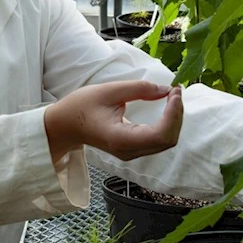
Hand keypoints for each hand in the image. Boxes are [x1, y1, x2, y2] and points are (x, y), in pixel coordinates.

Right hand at [44, 81, 182, 162]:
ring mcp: (131, 153)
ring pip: (166, 141)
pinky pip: (158, 140)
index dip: (174, 113)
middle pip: (167, 139)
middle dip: (177, 114)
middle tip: (176, 90)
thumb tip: (166, 89)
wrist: (65, 125)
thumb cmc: (81, 106)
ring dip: (174, 119)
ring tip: (173, 96)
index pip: (161, 134)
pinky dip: (167, 123)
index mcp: (121, 139)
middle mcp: (129, 151)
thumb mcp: (109, 91)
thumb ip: (139, 89)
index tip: (175, 91)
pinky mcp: (133, 149)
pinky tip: (167, 107)